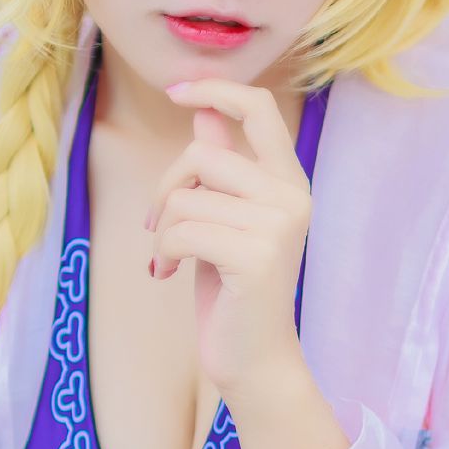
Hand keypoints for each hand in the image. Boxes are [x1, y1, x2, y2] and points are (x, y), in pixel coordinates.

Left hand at [141, 78, 313, 400]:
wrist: (254, 359)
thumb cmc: (235, 289)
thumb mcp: (223, 218)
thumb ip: (222, 166)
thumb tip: (205, 113)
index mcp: (289, 181)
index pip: (259, 108)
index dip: (215, 89)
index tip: (175, 91)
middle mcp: (292, 196)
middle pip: (204, 154)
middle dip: (166, 187)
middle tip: (155, 223)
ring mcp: (279, 225)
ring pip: (186, 198)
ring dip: (161, 231)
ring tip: (167, 257)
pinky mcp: (257, 256)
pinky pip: (182, 231)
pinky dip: (162, 252)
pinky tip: (166, 274)